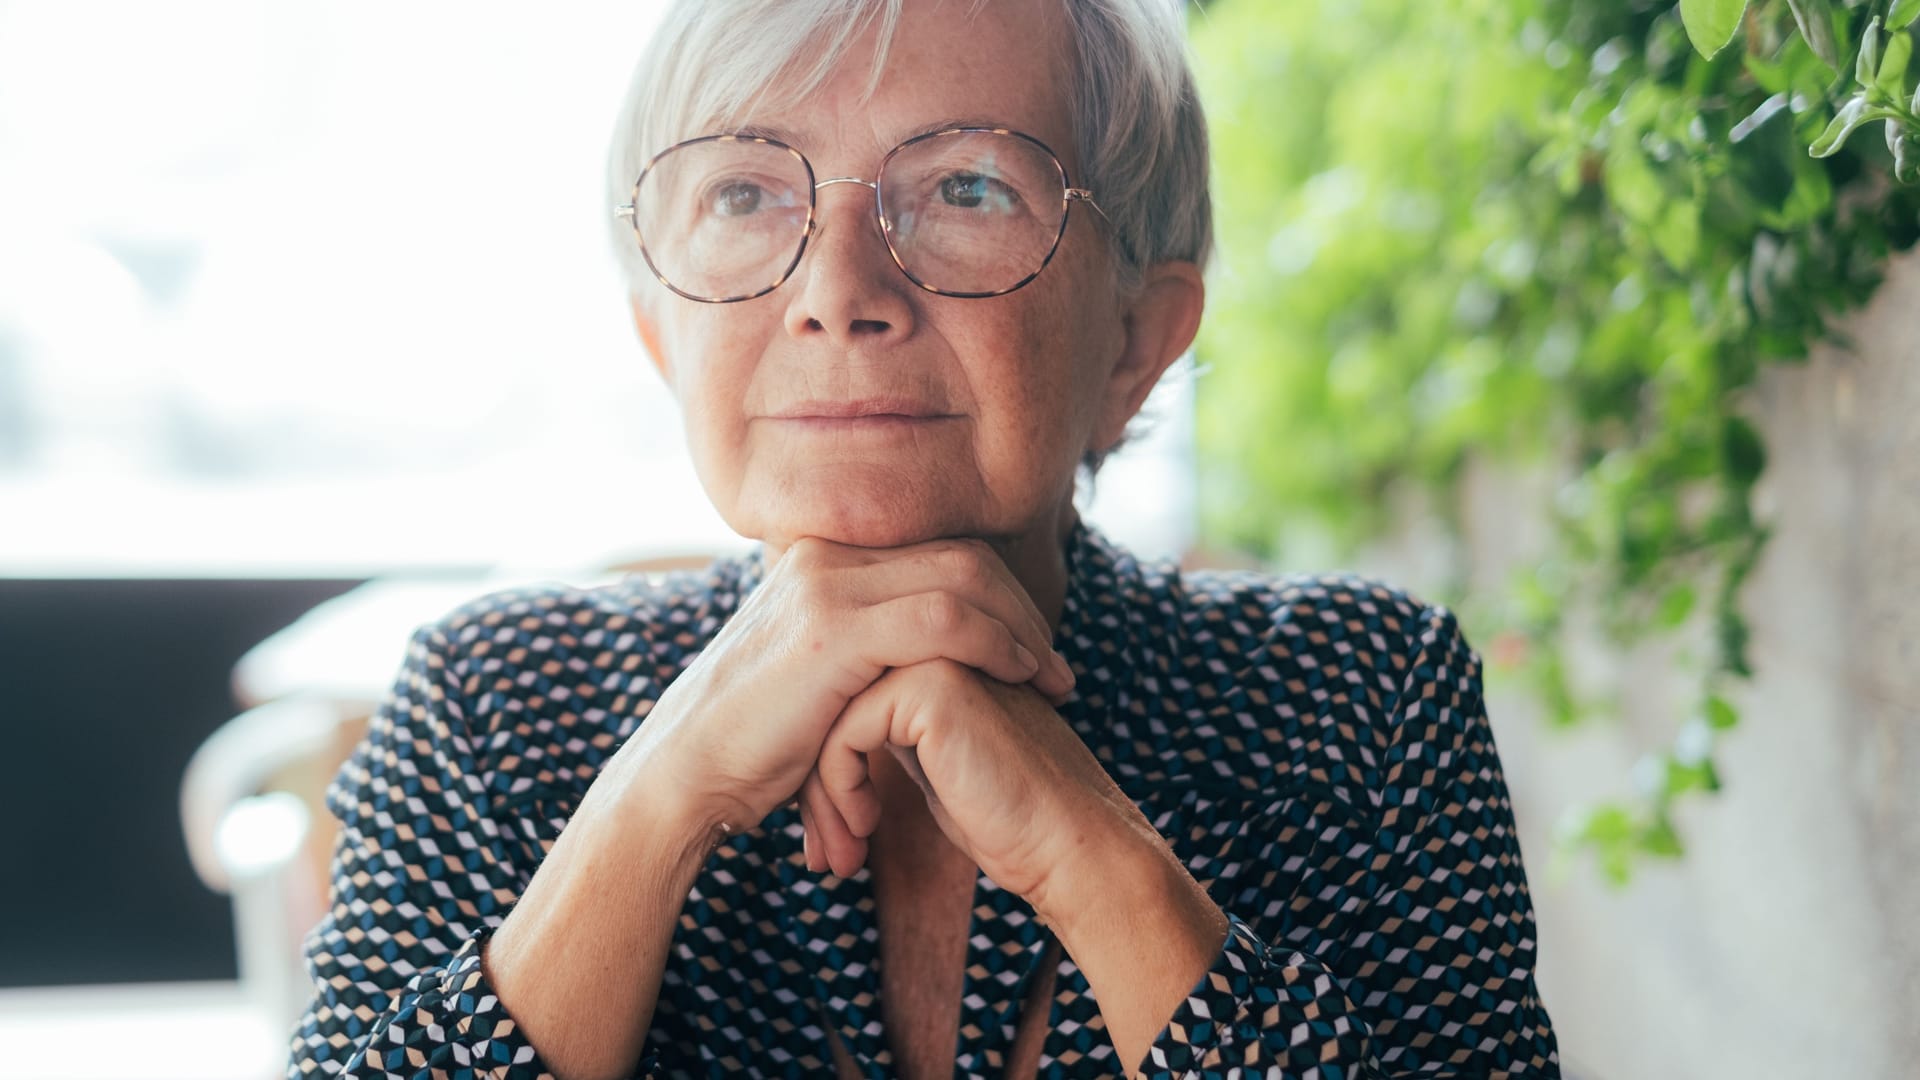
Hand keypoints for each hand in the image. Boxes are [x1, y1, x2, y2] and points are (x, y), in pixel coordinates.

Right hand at [603, 538, 1075, 832]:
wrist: (685, 774)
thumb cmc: (751, 748)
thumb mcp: (818, 682)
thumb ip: (868, 656)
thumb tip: (923, 669)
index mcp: (822, 562)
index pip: (937, 554)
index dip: (998, 598)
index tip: (1033, 650)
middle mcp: (825, 557)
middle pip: (961, 556)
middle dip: (1022, 609)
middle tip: (1057, 666)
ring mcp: (827, 586)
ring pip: (963, 578)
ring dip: (1022, 629)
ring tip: (1052, 680)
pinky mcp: (834, 629)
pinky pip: (944, 619)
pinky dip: (997, 644)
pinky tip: (1020, 677)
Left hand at [797, 659, 1141, 907]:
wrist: (1064, 843)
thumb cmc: (999, 816)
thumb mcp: (928, 757)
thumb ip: (888, 723)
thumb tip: (821, 734)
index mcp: (931, 646)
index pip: (839, 688)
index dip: (824, 762)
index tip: (830, 830)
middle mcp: (935, 634)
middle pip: (827, 696)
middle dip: (815, 778)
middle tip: (822, 850)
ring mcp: (937, 650)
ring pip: (829, 713)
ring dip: (822, 791)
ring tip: (840, 851)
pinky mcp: (934, 682)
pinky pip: (846, 730)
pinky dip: (840, 788)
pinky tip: (865, 828)